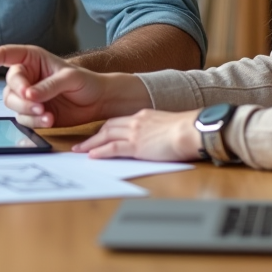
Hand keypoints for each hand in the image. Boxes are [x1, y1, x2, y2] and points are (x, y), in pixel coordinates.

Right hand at [0, 44, 115, 127]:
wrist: (97, 101)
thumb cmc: (85, 81)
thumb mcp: (69, 78)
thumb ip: (48, 85)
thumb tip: (29, 94)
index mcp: (31, 58)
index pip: (5, 55)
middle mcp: (26, 76)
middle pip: (9, 86)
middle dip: (21, 97)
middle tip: (37, 103)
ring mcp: (28, 95)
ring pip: (13, 104)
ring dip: (28, 110)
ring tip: (47, 114)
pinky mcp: (32, 112)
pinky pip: (23, 118)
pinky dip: (34, 120)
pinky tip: (50, 119)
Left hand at [72, 109, 203, 160]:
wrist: (192, 130)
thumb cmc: (188, 130)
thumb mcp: (168, 125)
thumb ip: (157, 130)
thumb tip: (157, 139)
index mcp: (143, 116)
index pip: (118, 121)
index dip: (106, 129)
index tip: (97, 135)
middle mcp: (136, 121)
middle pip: (108, 127)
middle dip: (93, 136)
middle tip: (81, 144)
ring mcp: (135, 133)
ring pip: (106, 136)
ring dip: (91, 144)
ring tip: (79, 151)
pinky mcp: (137, 146)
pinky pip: (113, 148)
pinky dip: (101, 151)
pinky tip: (92, 156)